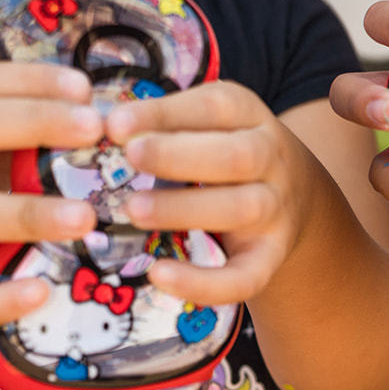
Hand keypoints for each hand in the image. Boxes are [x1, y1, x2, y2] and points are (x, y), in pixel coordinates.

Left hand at [108, 81, 314, 305]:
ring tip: (132, 211)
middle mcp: (271, 159)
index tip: (114, 124)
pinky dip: (204, 282)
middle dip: (179, 156)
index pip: (215, 107)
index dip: (165, 114)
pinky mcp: (271, 258)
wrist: (295, 199)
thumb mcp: (208, 124)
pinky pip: (245, 276)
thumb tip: (93, 124)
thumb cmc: (225, 155)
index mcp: (249, 116)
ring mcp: (275, 210)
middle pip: (238, 156)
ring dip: (184, 209)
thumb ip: (162, 123)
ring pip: (242, 209)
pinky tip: (158, 276)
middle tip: (128, 157)